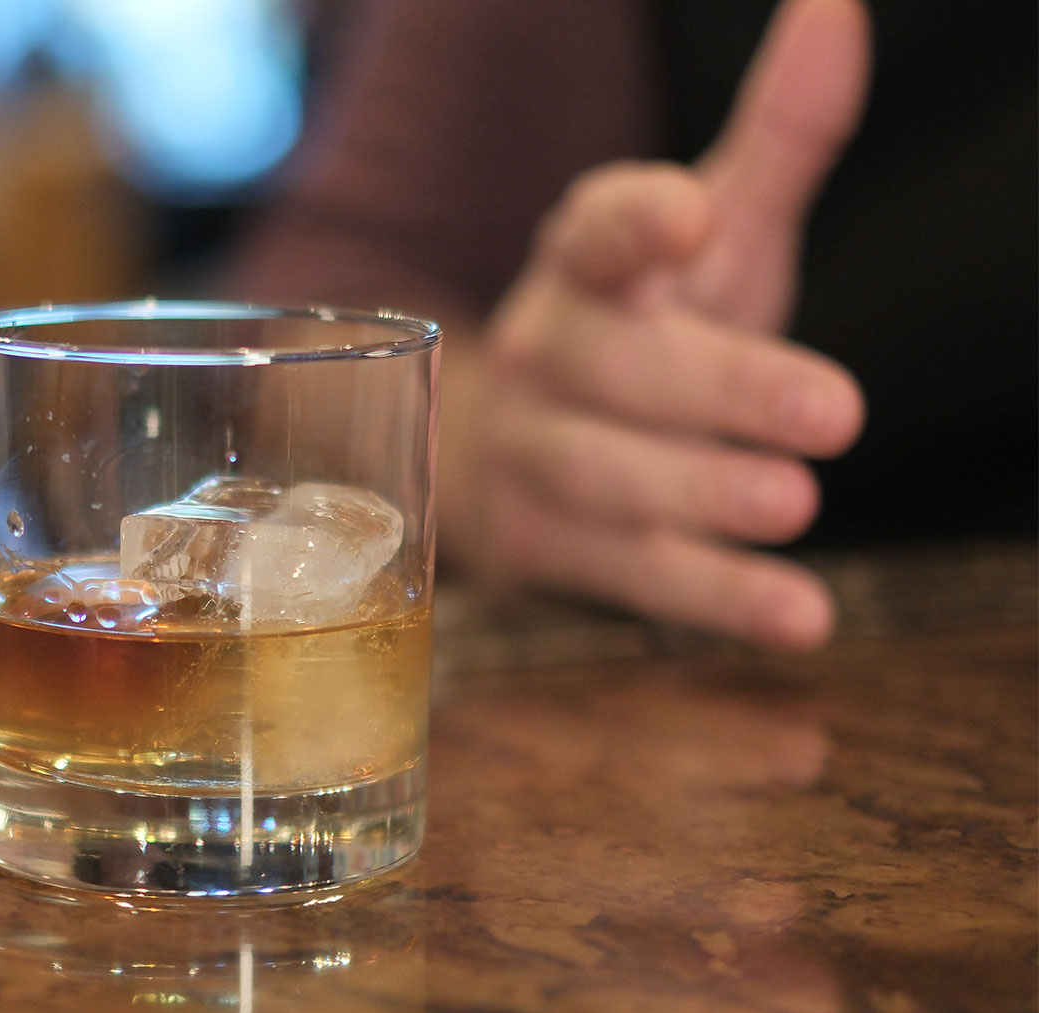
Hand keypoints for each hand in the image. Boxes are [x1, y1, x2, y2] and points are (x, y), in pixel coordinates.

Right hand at [439, 0, 870, 648]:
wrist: (510, 447)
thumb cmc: (642, 326)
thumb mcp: (715, 238)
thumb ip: (779, 141)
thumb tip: (839, 8)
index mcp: (588, 266)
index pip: (595, 234)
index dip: (635, 224)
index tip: (692, 215)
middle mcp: (549, 355)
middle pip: (617, 372)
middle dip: (721, 393)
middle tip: (831, 413)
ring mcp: (537, 456)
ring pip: (612, 482)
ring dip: (703, 499)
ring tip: (794, 506)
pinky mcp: (544, 548)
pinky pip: (628, 577)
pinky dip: (711, 599)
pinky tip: (796, 615)